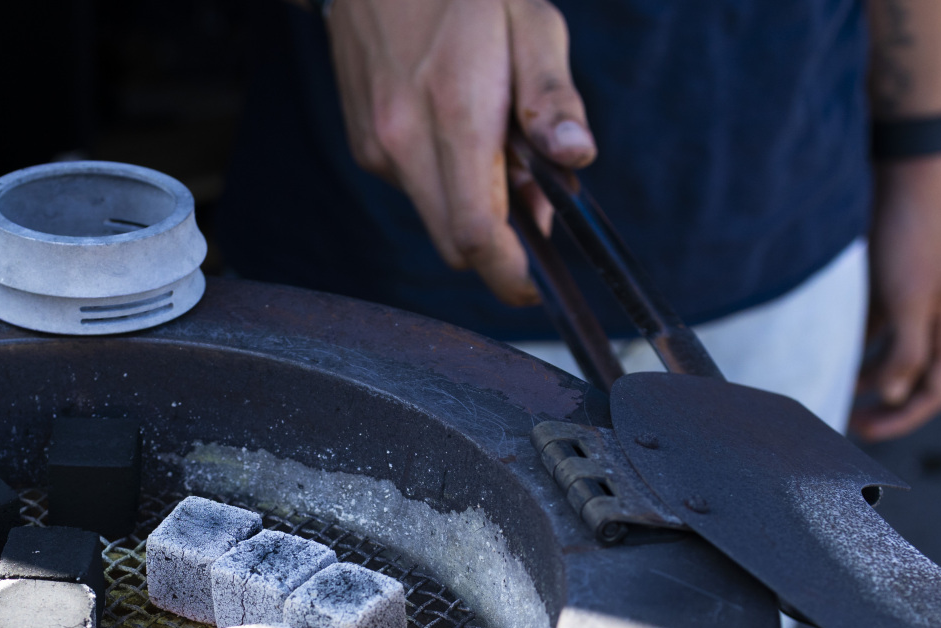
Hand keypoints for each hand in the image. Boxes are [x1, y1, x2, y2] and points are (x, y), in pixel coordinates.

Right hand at [325, 0, 595, 305]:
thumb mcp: (532, 24)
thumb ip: (553, 100)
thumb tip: (577, 161)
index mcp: (454, 112)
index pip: (475, 233)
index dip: (508, 274)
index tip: (534, 287)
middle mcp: (403, 141)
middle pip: (452, 245)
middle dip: (496, 245)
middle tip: (531, 198)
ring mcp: (376, 148)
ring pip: (434, 218)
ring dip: (470, 207)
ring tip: (492, 143)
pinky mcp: (364, 147)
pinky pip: (413, 190)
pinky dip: (443, 181)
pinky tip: (455, 128)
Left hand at [853, 155, 940, 440]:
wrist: (900, 180)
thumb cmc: (912, 239)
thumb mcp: (909, 301)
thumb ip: (907, 352)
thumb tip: (897, 396)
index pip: (934, 391)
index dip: (902, 417)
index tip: (864, 431)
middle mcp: (935, 321)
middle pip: (912, 379)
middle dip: (883, 403)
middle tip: (846, 420)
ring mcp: (912, 305)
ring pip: (890, 357)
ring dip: (866, 377)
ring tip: (833, 387)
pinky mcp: (888, 289)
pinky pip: (873, 332)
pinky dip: (855, 348)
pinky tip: (829, 354)